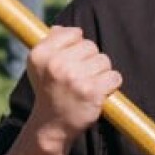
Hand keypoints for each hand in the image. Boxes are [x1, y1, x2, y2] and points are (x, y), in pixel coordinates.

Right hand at [26, 27, 121, 145]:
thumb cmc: (49, 91)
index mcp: (41, 54)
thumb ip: (50, 43)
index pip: (74, 33)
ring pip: (104, 61)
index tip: (70, 61)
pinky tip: (97, 94)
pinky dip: (110, 85)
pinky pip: (114, 77)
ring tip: (87, 86)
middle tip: (79, 77)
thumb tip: (63, 28)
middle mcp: (56, 64)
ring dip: (100, 73)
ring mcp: (74, 78)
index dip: (76, 46)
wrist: (52, 126)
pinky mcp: (92, 92)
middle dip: (90, 60)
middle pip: (91, 46)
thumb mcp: (39, 66)